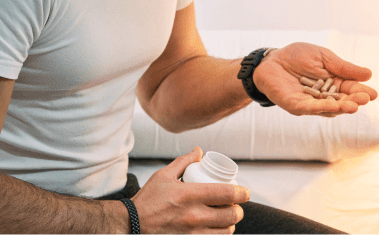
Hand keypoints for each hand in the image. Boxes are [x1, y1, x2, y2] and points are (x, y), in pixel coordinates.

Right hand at [131, 147, 249, 233]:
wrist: (133, 224)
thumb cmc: (148, 199)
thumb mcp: (164, 175)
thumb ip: (184, 161)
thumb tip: (199, 151)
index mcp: (189, 195)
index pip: (226, 193)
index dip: (241, 193)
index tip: (245, 192)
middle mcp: (194, 215)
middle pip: (231, 215)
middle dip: (238, 210)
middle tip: (236, 205)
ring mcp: (193, 234)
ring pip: (225, 231)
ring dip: (230, 224)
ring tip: (227, 217)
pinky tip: (216, 229)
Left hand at [252, 43, 377, 116]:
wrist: (270, 59)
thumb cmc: (296, 56)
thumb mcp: (322, 57)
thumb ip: (342, 67)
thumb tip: (368, 74)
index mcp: (333, 84)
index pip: (350, 89)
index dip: (361, 92)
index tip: (373, 93)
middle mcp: (324, 97)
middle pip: (342, 102)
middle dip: (354, 101)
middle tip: (365, 99)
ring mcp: (310, 103)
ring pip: (329, 109)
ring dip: (341, 108)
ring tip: (354, 106)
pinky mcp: (296, 105)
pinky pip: (310, 108)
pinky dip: (322, 108)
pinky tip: (333, 107)